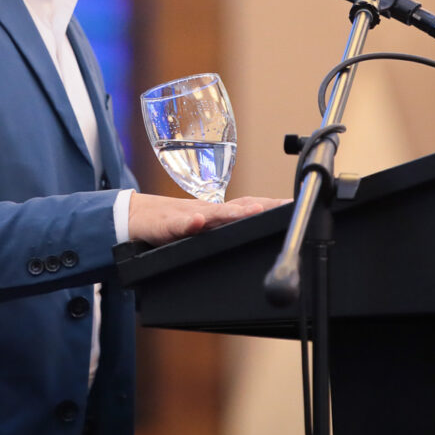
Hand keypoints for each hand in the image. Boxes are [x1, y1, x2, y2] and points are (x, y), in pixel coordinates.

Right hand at [127, 194, 287, 247]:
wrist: (139, 218)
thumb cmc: (175, 223)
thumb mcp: (206, 228)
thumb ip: (228, 228)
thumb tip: (257, 230)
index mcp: (219, 214)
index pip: (250, 206)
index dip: (272, 205)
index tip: (296, 204)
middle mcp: (208, 211)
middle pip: (239, 207)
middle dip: (262, 207)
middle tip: (285, 207)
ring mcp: (188, 216)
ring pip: (213, 214)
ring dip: (232, 213)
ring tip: (252, 211)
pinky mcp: (168, 225)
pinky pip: (179, 224)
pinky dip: (189, 223)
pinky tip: (197, 222)